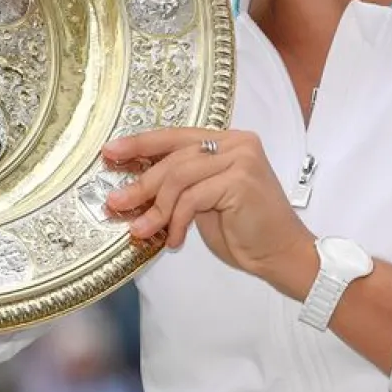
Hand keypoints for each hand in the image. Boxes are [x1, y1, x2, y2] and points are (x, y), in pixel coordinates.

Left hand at [102, 127, 311, 281]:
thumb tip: (133, 184)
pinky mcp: (241, 180)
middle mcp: (237, 143)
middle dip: (141, 182)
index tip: (111, 153)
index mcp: (228, 141)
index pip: (176, 136)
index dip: (140, 143)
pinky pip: (192, 198)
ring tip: (141, 230)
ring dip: (155, 207)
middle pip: (174, 157)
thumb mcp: (204, 201)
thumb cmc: (244, 231)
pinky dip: (176, 221)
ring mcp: (242, 158)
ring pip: (179, 176)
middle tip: (116, 202)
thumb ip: (179, 185)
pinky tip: (174, 240)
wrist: (281, 255)